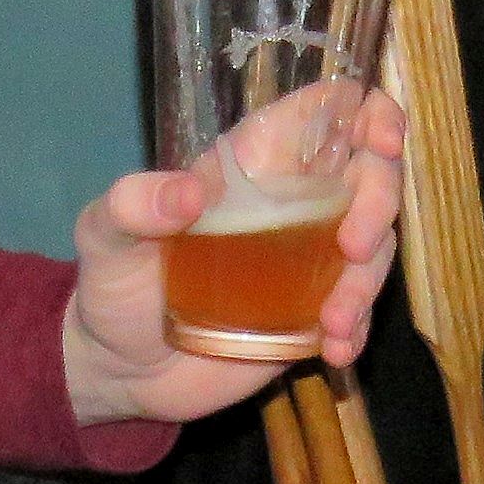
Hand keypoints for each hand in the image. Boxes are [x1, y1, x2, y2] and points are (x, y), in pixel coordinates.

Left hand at [59, 88, 408, 428]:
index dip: (368, 113)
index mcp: (251, 166)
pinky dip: (358, 329)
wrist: (117, 369)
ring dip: (367, 282)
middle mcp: (291, 204)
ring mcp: (308, 261)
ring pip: (374, 247)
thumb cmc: (112, 285)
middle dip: (378, 204)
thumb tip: (189, 191)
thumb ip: (132, 205)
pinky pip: (358, 312)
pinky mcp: (312, 314)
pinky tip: (335, 350)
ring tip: (334, 323)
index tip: (380, 139)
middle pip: (369, 177)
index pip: (327, 114)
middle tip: (355, 249)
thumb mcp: (104, 236)